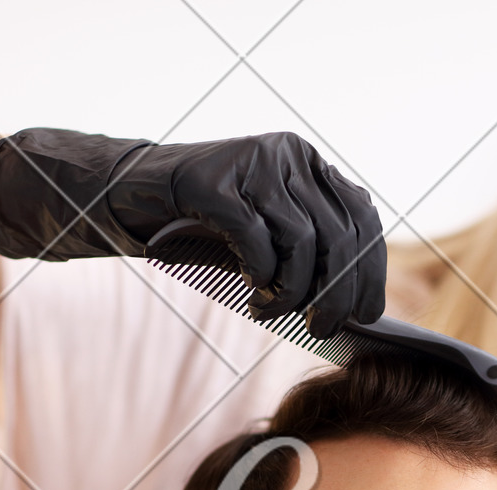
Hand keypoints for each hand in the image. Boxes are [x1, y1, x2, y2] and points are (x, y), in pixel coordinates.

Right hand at [0, 128, 385, 336]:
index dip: (369, 271)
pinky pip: (257, 239)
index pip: (361, 218)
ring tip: (270, 311)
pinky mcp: (214, 179)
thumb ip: (306, 255)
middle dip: (337, 293)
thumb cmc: (201, 227)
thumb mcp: (264, 239)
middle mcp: (288, 153)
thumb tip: (353, 303)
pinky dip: (261, 276)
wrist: (126, 198)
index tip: (366, 315)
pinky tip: (251, 294)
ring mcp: (252, 161)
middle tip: (321, 328)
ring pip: (304, 241)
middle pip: (340, 233)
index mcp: (308, 163)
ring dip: (293, 292)